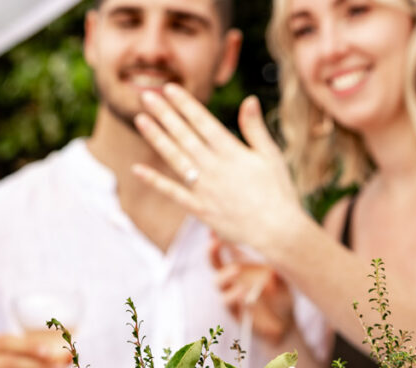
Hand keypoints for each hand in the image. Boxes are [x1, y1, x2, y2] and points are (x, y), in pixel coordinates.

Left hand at [132, 85, 307, 251]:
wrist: (277, 230)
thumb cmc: (278, 191)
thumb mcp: (270, 155)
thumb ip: (254, 128)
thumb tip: (249, 99)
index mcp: (232, 151)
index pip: (203, 122)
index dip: (185, 104)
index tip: (169, 88)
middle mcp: (214, 167)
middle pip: (184, 136)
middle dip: (165, 114)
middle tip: (146, 96)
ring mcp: (205, 188)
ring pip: (175, 158)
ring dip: (157, 138)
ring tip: (140, 120)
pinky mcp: (200, 209)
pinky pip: (173, 193)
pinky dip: (155, 182)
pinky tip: (137, 169)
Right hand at [209, 236, 293, 345]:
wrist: (284, 325)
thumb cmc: (283, 298)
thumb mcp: (286, 283)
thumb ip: (279, 277)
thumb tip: (272, 273)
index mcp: (244, 265)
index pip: (228, 248)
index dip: (220, 236)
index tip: (215, 226)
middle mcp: (234, 278)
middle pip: (215, 262)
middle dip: (212, 252)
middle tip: (215, 243)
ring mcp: (232, 294)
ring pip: (218, 282)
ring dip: (225, 275)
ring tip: (236, 269)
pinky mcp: (234, 311)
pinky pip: (227, 302)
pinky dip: (233, 296)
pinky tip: (241, 291)